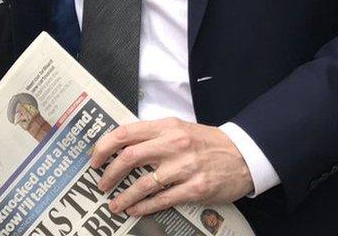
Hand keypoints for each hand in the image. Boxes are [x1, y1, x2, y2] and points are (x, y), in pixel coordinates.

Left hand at [90, 118, 253, 216]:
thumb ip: (153, 135)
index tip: (95, 159)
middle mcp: (174, 144)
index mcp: (167, 127)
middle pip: (129, 157)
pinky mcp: (195, 189)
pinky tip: (134, 210)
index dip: (105, 146)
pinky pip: (161, 200)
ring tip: (114, 204)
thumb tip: (122, 146)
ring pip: (143, 183)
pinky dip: (143, 207)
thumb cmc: (207, 143)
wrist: (242, 155)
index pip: (126, 132)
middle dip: (109, 173)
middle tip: (101, 183)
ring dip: (124, 196)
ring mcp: (184, 167)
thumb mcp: (179, 129)